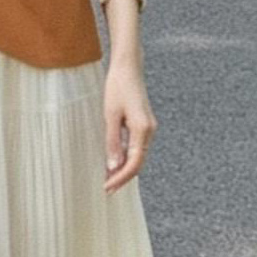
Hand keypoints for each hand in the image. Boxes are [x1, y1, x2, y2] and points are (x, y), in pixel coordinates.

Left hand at [102, 61, 154, 191]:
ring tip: (107, 179)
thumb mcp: (110, 115)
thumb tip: (113, 166)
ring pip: (137, 156)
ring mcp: (148, 128)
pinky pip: (136, 147)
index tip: (107, 188)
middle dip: (122, 177)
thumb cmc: (118, 87)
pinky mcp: (143, 125)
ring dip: (123, 169)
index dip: (121, 178)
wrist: (128, 67)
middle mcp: (150, 131)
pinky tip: (114, 162)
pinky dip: (125, 157)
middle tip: (106, 189)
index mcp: (143, 129)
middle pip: (138, 163)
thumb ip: (112, 142)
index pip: (134, 163)